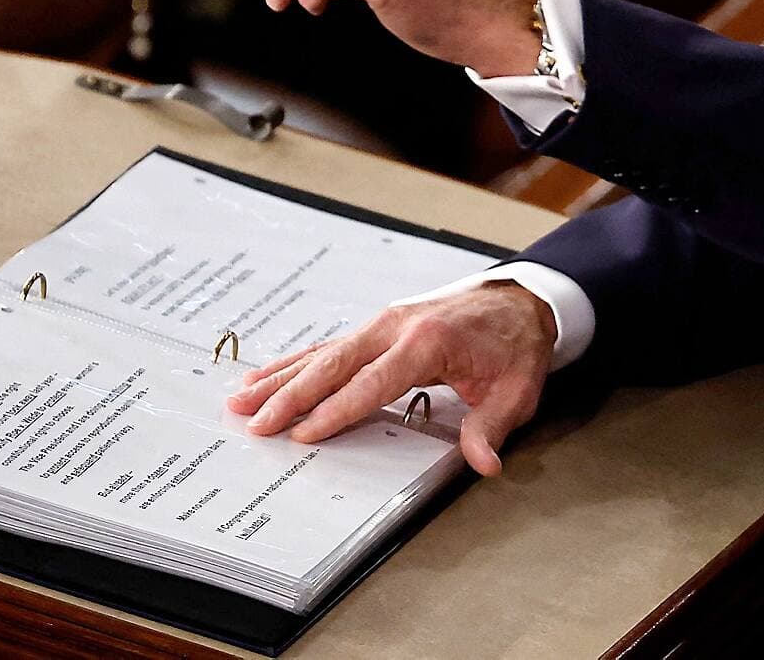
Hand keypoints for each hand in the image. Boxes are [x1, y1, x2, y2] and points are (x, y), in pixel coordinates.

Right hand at [226, 284, 557, 474]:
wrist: (522, 300)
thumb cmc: (516, 344)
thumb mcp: (515, 390)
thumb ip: (491, 427)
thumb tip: (484, 464)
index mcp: (426, 343)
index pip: (371, 383)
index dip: (336, 411)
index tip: (303, 434)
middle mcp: (396, 327)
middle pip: (334, 365)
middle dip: (292, 396)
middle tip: (255, 422)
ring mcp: (384, 322)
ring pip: (323, 352)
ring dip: (281, 377)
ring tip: (240, 398)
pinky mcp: (380, 325)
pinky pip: (331, 346)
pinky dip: (296, 361)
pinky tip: (267, 374)